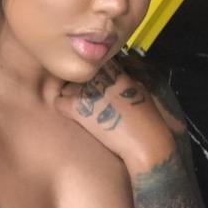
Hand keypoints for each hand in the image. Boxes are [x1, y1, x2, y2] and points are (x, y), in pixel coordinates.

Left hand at [54, 57, 174, 162]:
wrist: (144, 143)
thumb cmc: (148, 121)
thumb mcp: (140, 91)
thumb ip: (124, 80)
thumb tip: (117, 77)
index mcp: (116, 72)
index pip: (94, 64)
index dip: (93, 74)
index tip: (94, 84)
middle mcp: (98, 78)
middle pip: (79, 75)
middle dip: (81, 86)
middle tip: (86, 98)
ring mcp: (86, 92)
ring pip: (67, 87)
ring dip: (71, 96)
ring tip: (80, 109)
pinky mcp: (77, 108)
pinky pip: (59, 102)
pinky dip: (63, 108)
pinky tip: (72, 116)